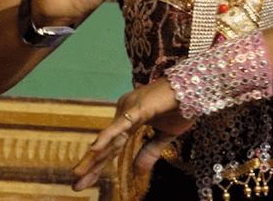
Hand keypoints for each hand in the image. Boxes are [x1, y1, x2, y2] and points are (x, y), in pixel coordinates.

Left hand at [71, 78, 190, 190]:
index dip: (98, 165)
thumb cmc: (181, 107)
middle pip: (107, 146)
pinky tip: (94, 150)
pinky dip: (107, 138)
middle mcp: (125, 115)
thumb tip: (137, 172)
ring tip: (78, 173)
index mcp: (130, 121)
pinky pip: (121, 126)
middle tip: (76, 184)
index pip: (112, 148)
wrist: (196, 89)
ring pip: (110, 139)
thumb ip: (150, 151)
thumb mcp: (165, 136)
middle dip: (91, 166)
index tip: (85, 181)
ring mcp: (130, 111)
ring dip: (94, 157)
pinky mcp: (138, 109)